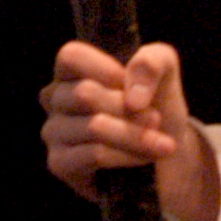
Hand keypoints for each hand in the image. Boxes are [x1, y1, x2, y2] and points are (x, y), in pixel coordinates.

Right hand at [40, 40, 219, 220]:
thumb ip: (151, 63)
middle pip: (85, 94)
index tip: (136, 89)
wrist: (167, 152)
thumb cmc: (156, 103)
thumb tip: (132, 99)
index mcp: (72, 70)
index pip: (72, 57)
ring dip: (135, 135)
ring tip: (161, 142)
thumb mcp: (164, 69)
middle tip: (156, 119)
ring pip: (93, 127)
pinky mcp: (59, 163)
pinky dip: (127, 156)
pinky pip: (95, 155)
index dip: (108, 71)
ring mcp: (53, 131)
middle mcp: (55, 98)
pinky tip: (145, 158)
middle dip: (129, 110)